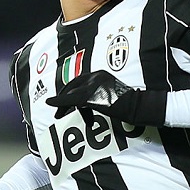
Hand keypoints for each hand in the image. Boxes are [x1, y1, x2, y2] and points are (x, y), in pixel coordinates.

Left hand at [46, 70, 166, 126]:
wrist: (139, 107)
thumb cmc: (130, 104)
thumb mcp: (112, 94)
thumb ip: (98, 94)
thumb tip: (84, 104)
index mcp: (101, 74)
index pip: (79, 80)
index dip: (69, 91)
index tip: (64, 101)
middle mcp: (96, 76)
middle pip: (72, 85)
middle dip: (62, 97)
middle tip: (57, 110)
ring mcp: (94, 85)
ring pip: (71, 93)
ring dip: (62, 104)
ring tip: (58, 115)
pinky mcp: (92, 95)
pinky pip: (71, 100)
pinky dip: (59, 102)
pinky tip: (51, 104)